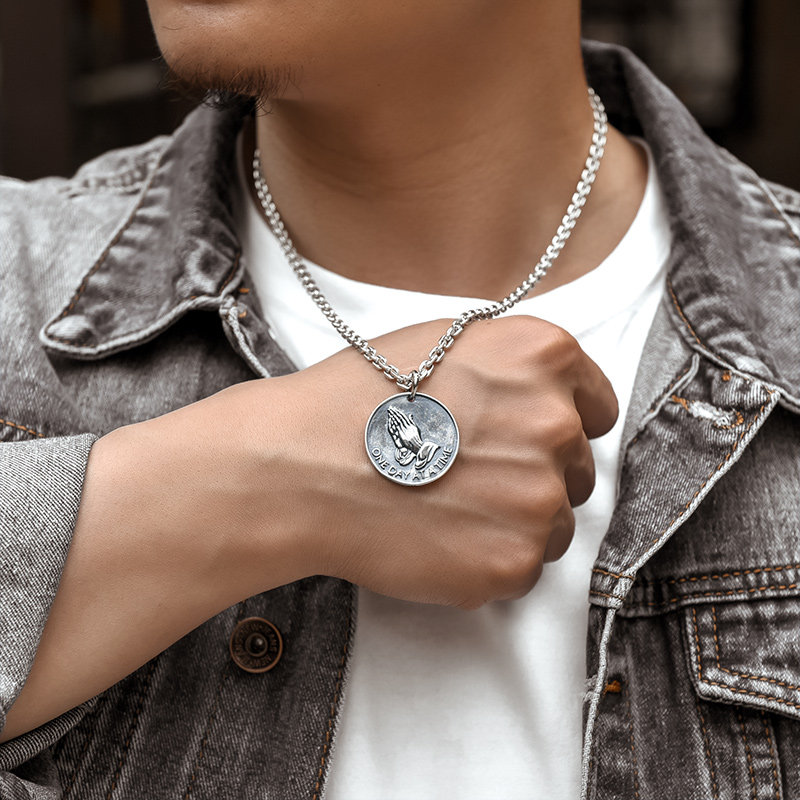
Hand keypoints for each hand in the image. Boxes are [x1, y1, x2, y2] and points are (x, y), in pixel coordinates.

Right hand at [219, 314, 616, 608]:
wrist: (302, 464)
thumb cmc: (358, 398)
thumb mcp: (444, 344)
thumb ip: (513, 368)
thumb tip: (545, 399)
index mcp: (545, 356)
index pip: (596, 406)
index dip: (563, 425)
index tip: (528, 441)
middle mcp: (556, 422)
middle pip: (575, 468)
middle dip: (534, 475)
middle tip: (468, 477)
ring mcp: (539, 497)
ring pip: (554, 523)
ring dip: (514, 522)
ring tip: (446, 509)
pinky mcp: (512, 561)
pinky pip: (521, 568)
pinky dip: (487, 561)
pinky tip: (437, 538)